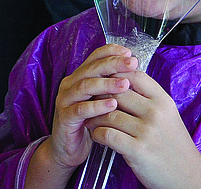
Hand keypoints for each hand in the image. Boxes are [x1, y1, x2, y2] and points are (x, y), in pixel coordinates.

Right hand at [26, 44, 137, 188]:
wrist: (69, 149)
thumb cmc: (91, 122)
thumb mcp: (102, 99)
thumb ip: (113, 84)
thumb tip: (135, 69)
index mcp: (81, 76)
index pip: (95, 56)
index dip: (112, 52)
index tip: (129, 53)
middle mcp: (71, 84)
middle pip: (92, 68)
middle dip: (114, 64)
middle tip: (132, 63)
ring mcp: (65, 100)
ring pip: (85, 86)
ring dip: (106, 84)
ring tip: (125, 84)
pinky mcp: (65, 118)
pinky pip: (80, 109)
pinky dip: (97, 106)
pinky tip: (112, 105)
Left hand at [87, 70, 200, 188]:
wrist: (187, 175)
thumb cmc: (174, 145)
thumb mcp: (169, 115)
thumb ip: (150, 100)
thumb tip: (125, 85)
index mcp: (164, 101)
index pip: (136, 76)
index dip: (118, 75)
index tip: (107, 81)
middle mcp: (156, 112)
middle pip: (119, 93)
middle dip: (101, 96)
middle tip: (91, 101)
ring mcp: (146, 131)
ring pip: (109, 114)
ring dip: (95, 117)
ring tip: (91, 120)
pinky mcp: (137, 150)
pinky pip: (107, 134)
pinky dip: (97, 133)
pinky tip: (98, 135)